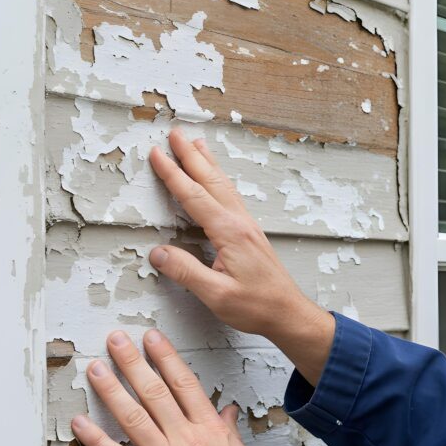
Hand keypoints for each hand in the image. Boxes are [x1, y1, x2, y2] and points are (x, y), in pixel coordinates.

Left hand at [70, 327, 282, 445]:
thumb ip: (228, 432)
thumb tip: (226, 412)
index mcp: (211, 430)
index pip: (184, 383)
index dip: (165, 357)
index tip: (152, 339)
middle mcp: (186, 439)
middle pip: (154, 392)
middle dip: (132, 362)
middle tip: (115, 340)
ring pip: (133, 416)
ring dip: (111, 389)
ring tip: (95, 368)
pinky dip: (96, 439)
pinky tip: (80, 423)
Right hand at [148, 127, 308, 338]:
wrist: (288, 313)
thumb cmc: (257, 306)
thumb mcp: (216, 294)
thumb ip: (186, 272)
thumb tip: (158, 253)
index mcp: (229, 233)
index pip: (194, 196)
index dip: (173, 175)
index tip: (157, 154)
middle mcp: (240, 223)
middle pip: (211, 181)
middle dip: (191, 155)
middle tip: (175, 133)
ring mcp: (247, 226)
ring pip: (223, 185)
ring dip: (207, 163)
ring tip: (197, 143)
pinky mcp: (250, 234)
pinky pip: (231, 197)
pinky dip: (219, 180)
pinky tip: (217, 180)